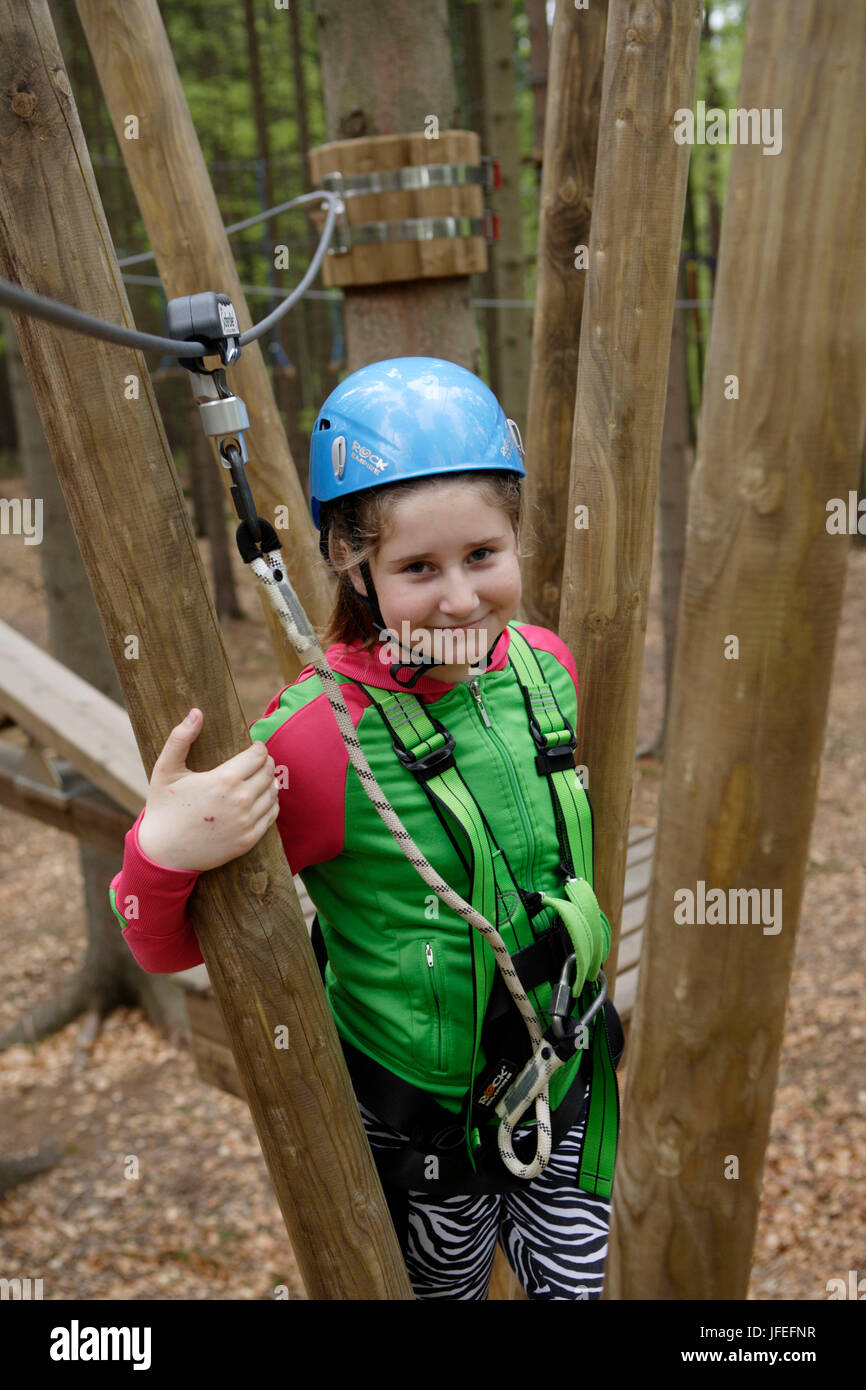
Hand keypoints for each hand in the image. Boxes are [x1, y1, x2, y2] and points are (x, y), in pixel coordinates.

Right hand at [137, 709, 279, 871]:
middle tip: (256, 761)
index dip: (258, 748)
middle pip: (268, 772)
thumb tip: (196, 712)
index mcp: (224, 780)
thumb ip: (180, 738)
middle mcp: (241, 801)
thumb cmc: (163, 807)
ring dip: (269, 782)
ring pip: (273, 792)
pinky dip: (270, 803)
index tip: (252, 747)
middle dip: (265, 762)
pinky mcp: (249, 840)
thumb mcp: (166, 769)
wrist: (163, 852)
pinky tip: (260, 799)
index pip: (258, 755)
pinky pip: (272, 815)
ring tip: (258, 778)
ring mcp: (247, 822)